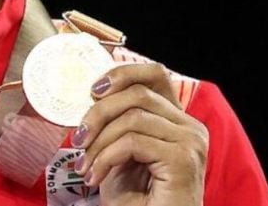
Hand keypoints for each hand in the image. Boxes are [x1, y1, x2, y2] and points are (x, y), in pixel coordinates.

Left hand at [70, 63, 208, 205]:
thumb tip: (92, 94)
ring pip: (132, 117)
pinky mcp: (182, 159)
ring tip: (85, 166)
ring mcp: (190, 141)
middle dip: (99, 113)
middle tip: (77, 139)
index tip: (93, 90)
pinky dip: (105, 158)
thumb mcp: (121, 152)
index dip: (122, 74)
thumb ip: (117, 122)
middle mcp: (190, 127)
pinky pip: (132, 142)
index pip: (155, 75)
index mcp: (177, 121)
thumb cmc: (137, 201)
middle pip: (138, 94)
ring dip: (98, 142)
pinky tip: (95, 177)